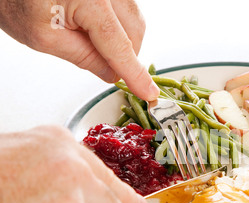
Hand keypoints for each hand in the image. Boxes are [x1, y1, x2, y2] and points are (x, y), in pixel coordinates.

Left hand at [0, 0, 159, 100]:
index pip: (120, 46)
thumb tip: (111, 73)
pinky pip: (126, 8)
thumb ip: (83, 57)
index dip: (135, 73)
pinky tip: (95, 27)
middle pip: (135, 31)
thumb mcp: (44, 37)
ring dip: (121, 39)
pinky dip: (117, 25)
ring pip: (134, 20)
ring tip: (90, 38)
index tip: (149, 92)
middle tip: (102, 64)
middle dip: (125, 54)